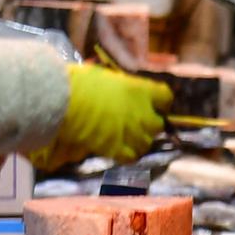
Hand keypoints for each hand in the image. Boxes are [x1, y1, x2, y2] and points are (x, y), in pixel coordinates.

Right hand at [31, 63, 172, 168]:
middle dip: (149, 124)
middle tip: (136, 123)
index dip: (160, 103)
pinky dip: (128, 154)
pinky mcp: (120, 149)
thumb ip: (124, 87)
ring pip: (147, 143)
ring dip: (139, 141)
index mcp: (142, 91)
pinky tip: (118, 149)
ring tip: (125, 137)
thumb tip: (123, 90)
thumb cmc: (83, 84)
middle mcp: (143, 113)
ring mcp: (133, 133)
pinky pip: (133, 156)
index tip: (152, 104)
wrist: (68, 102)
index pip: (166, 98)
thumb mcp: (109, 77)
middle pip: (159, 124)